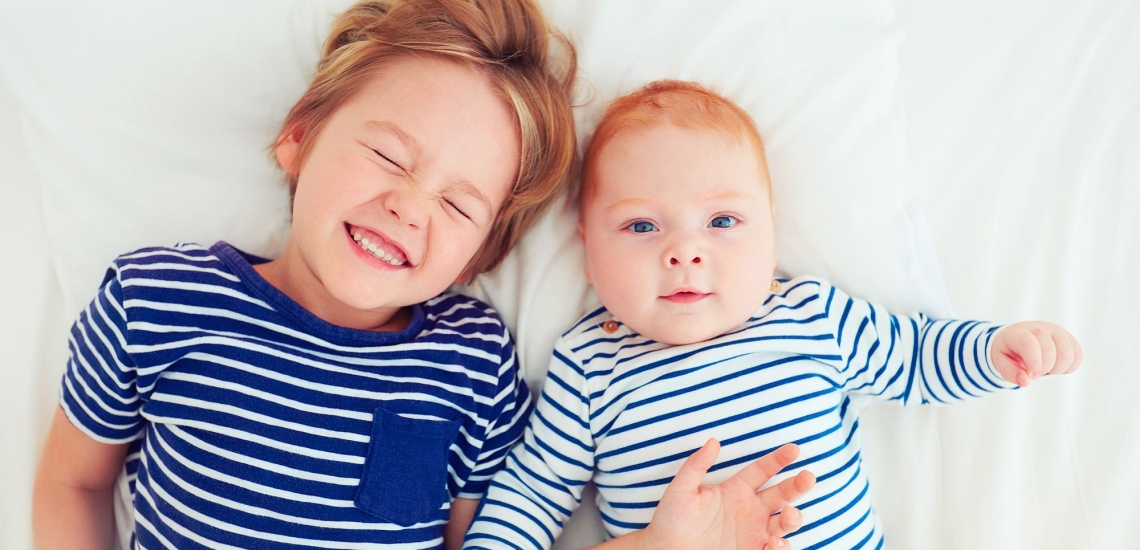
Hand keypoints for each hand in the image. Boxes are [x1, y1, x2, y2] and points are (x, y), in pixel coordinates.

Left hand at [641, 440, 815, 549]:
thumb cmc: (669, 521)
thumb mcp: (680, 490)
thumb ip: (696, 466)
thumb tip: (713, 441)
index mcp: (735, 490)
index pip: (762, 471)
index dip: (778, 460)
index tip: (794, 449)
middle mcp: (749, 510)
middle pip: (782, 494)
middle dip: (798, 485)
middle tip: (808, 477)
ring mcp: (753, 533)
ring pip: (785, 523)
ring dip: (794, 517)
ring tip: (789, 515)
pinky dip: (781, 547)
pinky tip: (773, 542)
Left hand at [992, 321, 1082, 386]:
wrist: (1018, 337)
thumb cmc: (1009, 352)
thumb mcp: (1001, 362)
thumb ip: (1010, 373)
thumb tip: (1025, 382)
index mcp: (1018, 333)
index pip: (1029, 343)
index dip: (1033, 362)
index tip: (1033, 375)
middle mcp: (1039, 328)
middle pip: (1050, 350)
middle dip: (1045, 368)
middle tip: (1036, 372)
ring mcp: (1056, 331)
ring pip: (1067, 353)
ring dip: (1059, 368)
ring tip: (1047, 369)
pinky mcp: (1068, 337)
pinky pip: (1078, 353)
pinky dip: (1070, 366)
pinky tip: (1057, 367)